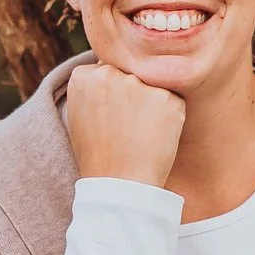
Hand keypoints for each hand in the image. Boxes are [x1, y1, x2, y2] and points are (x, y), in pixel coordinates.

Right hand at [63, 61, 185, 185]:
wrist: (119, 186)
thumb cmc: (99, 156)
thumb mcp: (80, 116)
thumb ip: (94, 88)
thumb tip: (111, 69)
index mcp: (83, 76)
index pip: (109, 71)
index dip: (114, 96)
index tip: (111, 118)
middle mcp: (109, 73)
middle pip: (132, 75)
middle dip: (133, 97)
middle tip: (127, 129)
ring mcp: (138, 84)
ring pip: (153, 86)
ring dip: (152, 106)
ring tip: (139, 135)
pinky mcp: (166, 98)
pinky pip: (173, 101)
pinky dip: (170, 118)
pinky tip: (155, 138)